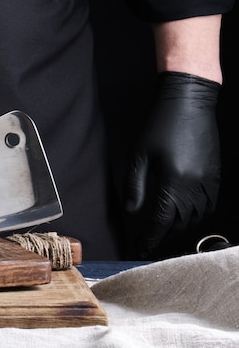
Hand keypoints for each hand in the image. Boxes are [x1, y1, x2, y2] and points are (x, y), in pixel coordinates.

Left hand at [124, 72, 220, 257]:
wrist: (190, 100)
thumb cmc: (160, 123)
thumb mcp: (139, 155)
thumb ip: (135, 186)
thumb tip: (132, 211)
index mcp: (175, 182)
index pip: (162, 221)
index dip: (150, 238)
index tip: (140, 248)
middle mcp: (196, 185)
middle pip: (180, 223)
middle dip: (163, 235)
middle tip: (146, 241)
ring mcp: (209, 180)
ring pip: (197, 216)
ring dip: (179, 227)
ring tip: (162, 230)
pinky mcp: (215, 173)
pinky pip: (209, 204)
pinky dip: (196, 214)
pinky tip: (185, 213)